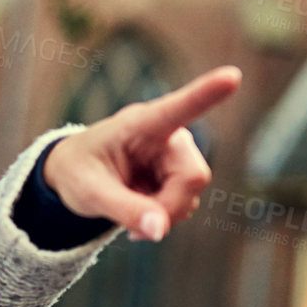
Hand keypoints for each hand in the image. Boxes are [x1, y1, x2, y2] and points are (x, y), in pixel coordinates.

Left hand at [42, 65, 240, 241]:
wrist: (74, 176)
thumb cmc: (78, 172)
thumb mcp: (89, 193)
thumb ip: (124, 209)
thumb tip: (160, 230)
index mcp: (140, 124)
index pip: (177, 109)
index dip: (206, 94)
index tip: (232, 76)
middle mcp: (167, 135)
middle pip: (193, 176)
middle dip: (168, 208)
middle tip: (134, 228)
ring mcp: (177, 156)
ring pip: (191, 195)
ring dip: (163, 216)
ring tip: (130, 215)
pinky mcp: (180, 174)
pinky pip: (185, 204)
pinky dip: (164, 218)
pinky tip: (141, 215)